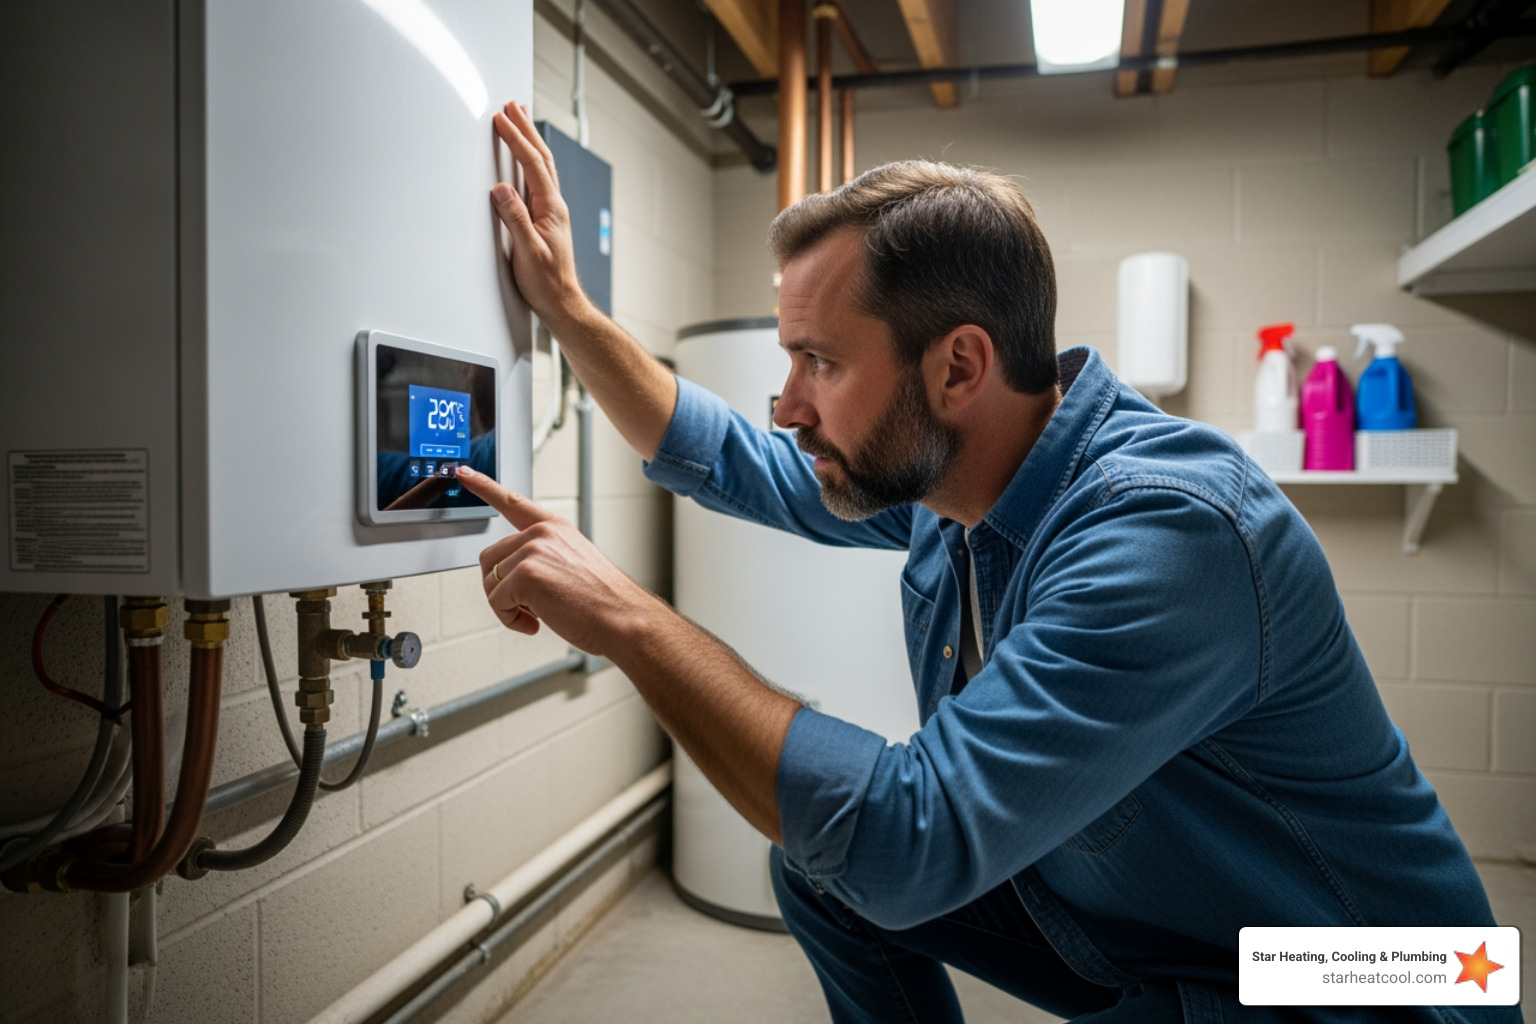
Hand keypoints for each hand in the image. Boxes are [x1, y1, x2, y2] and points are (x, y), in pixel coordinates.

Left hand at [456, 466, 652, 655]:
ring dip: (507, 607)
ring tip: (538, 616)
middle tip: (528, 607)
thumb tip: (511, 576)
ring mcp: (533, 550)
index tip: (461, 472)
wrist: (624, 619)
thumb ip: (542, 557)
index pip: (512, 501)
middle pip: (489, 559)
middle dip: (501, 588)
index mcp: (555, 528)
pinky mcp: (525, 574)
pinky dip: (510, 619)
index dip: (483, 486)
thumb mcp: (573, 564)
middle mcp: (542, 533)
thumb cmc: (603, 601)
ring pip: (490, 583)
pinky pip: (496, 602)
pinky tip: (536, 623)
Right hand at [490, 102, 591, 330]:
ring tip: (521, 121)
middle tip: (513, 105)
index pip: (532, 164)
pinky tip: (524, 161)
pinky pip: (537, 181)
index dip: (517, 139)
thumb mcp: (527, 251)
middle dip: (526, 129)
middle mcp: (554, 206)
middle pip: (541, 158)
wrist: (562, 303)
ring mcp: (551, 212)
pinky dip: (529, 162)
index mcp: (551, 208)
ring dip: (530, 141)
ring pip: (541, 167)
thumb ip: (515, 219)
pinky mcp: (545, 220)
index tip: (502, 118)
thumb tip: (502, 189)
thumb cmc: (546, 283)